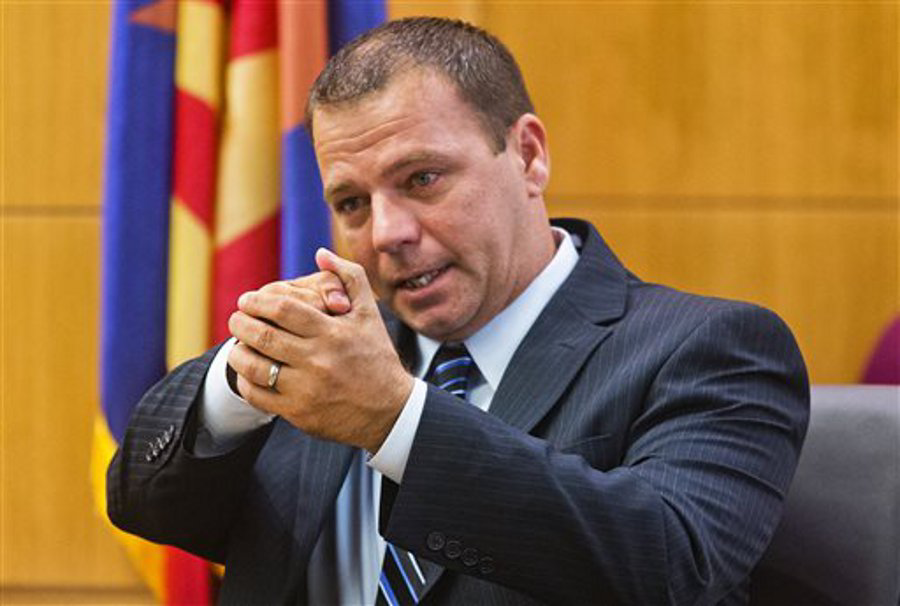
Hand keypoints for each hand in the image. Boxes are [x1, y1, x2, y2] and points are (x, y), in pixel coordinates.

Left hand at [226, 249, 413, 451]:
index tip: (247, 300)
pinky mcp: (299, 413)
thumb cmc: (377, 355)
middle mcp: (318, 360)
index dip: (257, 301)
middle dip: (240, 323)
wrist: (390, 410)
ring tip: (238, 344)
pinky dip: (246, 382)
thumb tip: (321, 253)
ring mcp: (306, 389)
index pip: (283, 309)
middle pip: (263, 336)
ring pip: (254, 367)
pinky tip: (249, 372)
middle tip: (236, 318)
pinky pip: (258, 396)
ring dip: (237, 352)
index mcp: (332, 332)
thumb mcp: (369, 313)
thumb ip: (348, 277)